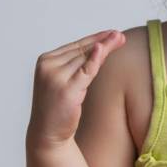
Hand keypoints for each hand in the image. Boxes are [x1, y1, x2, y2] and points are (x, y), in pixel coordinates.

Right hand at [26, 29, 125, 150]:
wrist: (47, 133)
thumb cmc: (60, 107)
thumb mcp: (69, 81)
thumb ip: (81, 64)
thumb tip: (102, 46)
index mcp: (46, 61)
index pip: (75, 46)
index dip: (95, 39)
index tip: (112, 33)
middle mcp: (48, 66)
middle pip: (82, 50)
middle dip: (103, 41)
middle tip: (120, 35)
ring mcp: (55, 78)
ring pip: (86, 58)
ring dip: (104, 48)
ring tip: (120, 39)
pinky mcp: (65, 90)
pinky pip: (85, 71)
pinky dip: (95, 59)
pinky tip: (103, 49)